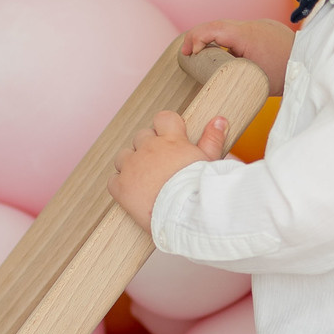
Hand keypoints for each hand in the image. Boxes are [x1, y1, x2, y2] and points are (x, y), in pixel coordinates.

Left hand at [111, 109, 230, 229]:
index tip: (170, 140)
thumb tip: (219, 120)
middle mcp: (149, 149)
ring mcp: (132, 166)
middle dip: (149, 149)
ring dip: (132, 165)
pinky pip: (114, 180)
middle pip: (141, 137)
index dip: (165, 128)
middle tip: (160, 167)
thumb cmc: (200, 191)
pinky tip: (134, 194)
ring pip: (124, 156)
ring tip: (146, 181)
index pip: (163, 118)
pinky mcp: (120, 186)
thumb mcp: (210, 162)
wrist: (185, 214)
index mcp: (171, 140)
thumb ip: (212, 139)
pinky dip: (121, 185)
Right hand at [182, 19, 293, 94]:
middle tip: (188, 54)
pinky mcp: (266, 29)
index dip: (195, 38)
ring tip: (204, 55)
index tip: (187, 53)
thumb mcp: (253, 79)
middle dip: (200, 38)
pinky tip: (227, 53)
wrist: (312, 65)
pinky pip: (241, 31)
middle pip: (218, 26)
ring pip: (230, 29)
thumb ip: (230, 75)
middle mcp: (253, 25)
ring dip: (215, 39)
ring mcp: (261, 25)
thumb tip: (211, 81)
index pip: (213, 28)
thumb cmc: (285, 74)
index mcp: (247, 35)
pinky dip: (229, 40)